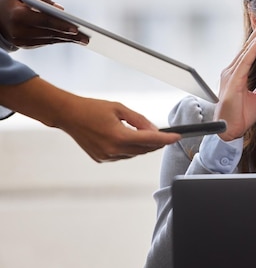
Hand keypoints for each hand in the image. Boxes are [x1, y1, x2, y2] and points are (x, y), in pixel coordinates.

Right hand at [0, 0, 88, 47]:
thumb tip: (61, 10)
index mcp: (17, 15)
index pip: (44, 21)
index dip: (61, 25)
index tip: (76, 28)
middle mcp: (18, 30)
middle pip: (49, 34)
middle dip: (69, 36)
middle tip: (87, 38)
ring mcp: (20, 40)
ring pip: (48, 40)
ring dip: (67, 40)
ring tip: (83, 40)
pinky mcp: (23, 45)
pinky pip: (44, 43)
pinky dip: (58, 40)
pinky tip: (70, 40)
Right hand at [0, 76, 179, 161]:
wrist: (68, 115)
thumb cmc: (92, 108)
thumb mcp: (120, 108)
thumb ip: (139, 120)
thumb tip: (154, 130)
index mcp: (119, 136)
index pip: (150, 140)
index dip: (166, 139)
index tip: (177, 137)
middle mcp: (113, 150)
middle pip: (145, 150)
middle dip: (157, 143)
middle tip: (166, 135)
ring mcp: (107, 156)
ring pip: (135, 154)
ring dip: (143, 146)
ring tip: (144, 134)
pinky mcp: (102, 159)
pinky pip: (123, 155)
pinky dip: (130, 148)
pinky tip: (129, 139)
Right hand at [213, 17, 255, 140]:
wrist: (228, 131)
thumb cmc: (240, 116)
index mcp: (237, 74)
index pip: (249, 52)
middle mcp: (231, 71)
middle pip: (247, 47)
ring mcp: (231, 75)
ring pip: (246, 50)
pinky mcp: (233, 81)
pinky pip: (245, 61)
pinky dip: (253, 49)